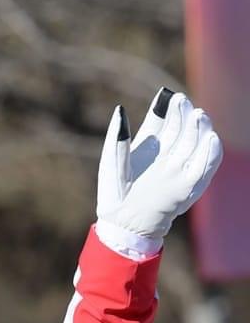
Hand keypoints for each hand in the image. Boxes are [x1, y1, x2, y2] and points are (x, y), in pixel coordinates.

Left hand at [96, 87, 221, 244]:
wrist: (122, 225)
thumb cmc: (114, 195)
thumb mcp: (112, 163)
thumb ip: (118, 138)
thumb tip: (120, 110)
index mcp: (150, 146)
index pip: (163, 120)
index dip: (168, 108)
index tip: (169, 97)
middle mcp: (168, 155)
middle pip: (182, 128)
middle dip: (185, 114)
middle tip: (183, 103)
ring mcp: (180, 169)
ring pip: (197, 142)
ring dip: (200, 128)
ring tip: (198, 116)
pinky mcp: (190, 186)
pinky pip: (205, 167)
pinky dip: (210, 153)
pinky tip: (210, 139)